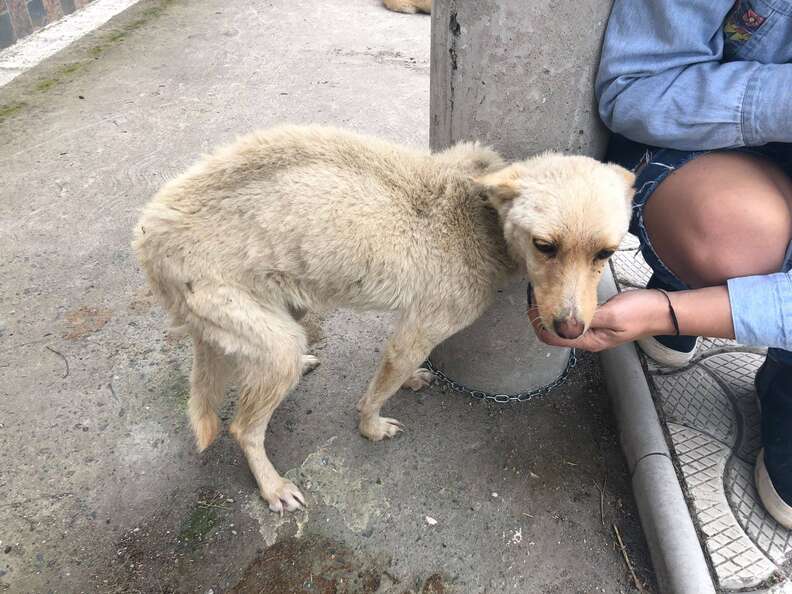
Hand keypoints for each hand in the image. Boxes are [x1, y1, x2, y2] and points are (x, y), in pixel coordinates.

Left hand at [530, 289, 672, 351]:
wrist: (663, 309)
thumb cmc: (642, 312)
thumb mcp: (613, 314)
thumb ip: (588, 318)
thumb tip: (563, 320)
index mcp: (589, 341)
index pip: (552, 338)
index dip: (537, 322)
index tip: (531, 303)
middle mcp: (587, 338)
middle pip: (553, 332)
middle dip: (539, 316)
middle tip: (532, 294)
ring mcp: (592, 329)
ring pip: (562, 324)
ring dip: (550, 311)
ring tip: (542, 292)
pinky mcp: (597, 319)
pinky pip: (574, 316)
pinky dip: (564, 307)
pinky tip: (561, 294)